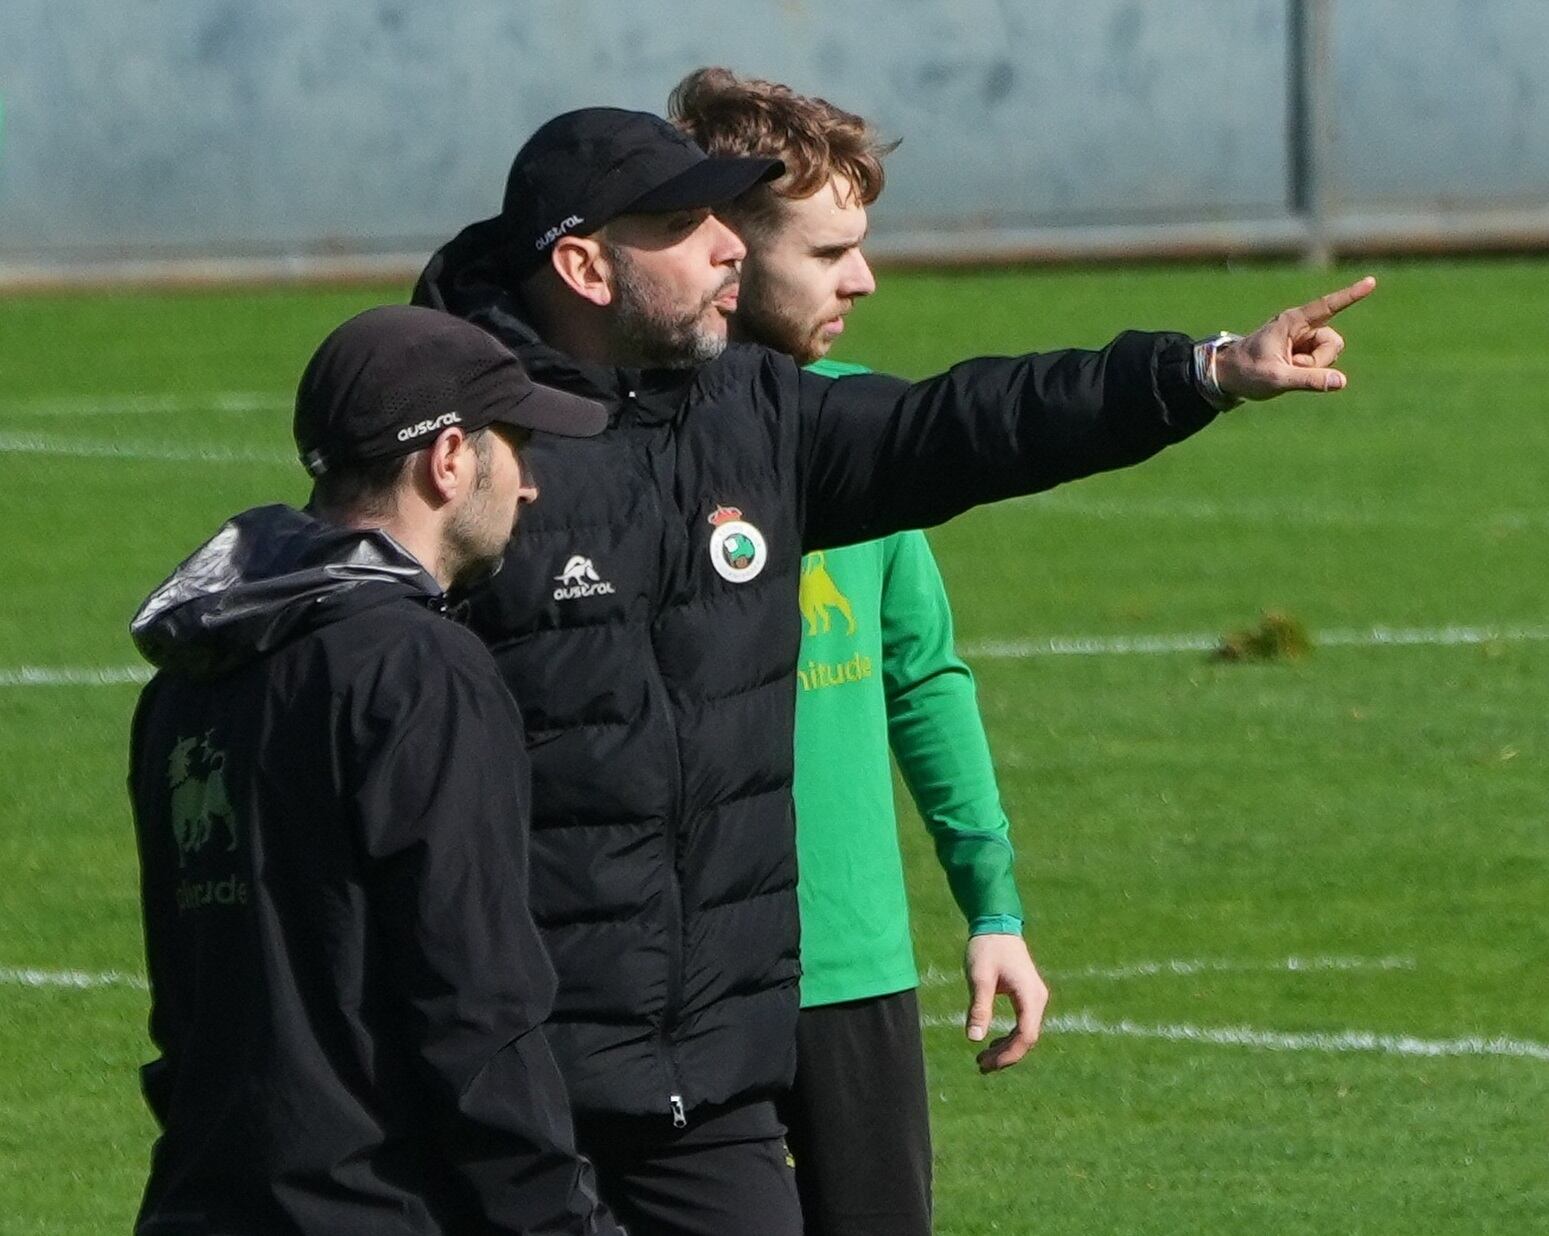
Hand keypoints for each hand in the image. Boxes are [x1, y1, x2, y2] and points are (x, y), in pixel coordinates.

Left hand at [964, 933, 1049, 1073]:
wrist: (996, 924)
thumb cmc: (986, 948)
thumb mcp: (979, 978)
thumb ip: (979, 1008)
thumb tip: (974, 1038)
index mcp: (1030, 995)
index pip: (1026, 1035)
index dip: (1009, 1054)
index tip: (987, 1063)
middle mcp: (1038, 998)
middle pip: (1028, 1038)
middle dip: (1006, 1055)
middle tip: (980, 1065)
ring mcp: (1035, 997)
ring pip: (1026, 1033)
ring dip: (1007, 1048)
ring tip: (983, 1059)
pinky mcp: (1028, 996)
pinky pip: (1023, 1024)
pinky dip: (1009, 1036)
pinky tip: (992, 1044)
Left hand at [1215, 275, 1376, 399]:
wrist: (1226, 375)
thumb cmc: (1246, 372)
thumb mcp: (1276, 378)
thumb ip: (1309, 380)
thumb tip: (1341, 381)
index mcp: (1291, 322)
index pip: (1327, 306)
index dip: (1350, 295)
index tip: (1371, 282)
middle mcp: (1301, 326)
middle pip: (1334, 342)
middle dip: (1320, 361)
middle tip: (1292, 368)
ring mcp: (1304, 338)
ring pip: (1330, 354)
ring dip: (1313, 367)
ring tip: (1286, 370)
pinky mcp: (1304, 350)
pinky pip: (1321, 362)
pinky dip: (1310, 371)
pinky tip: (1289, 371)